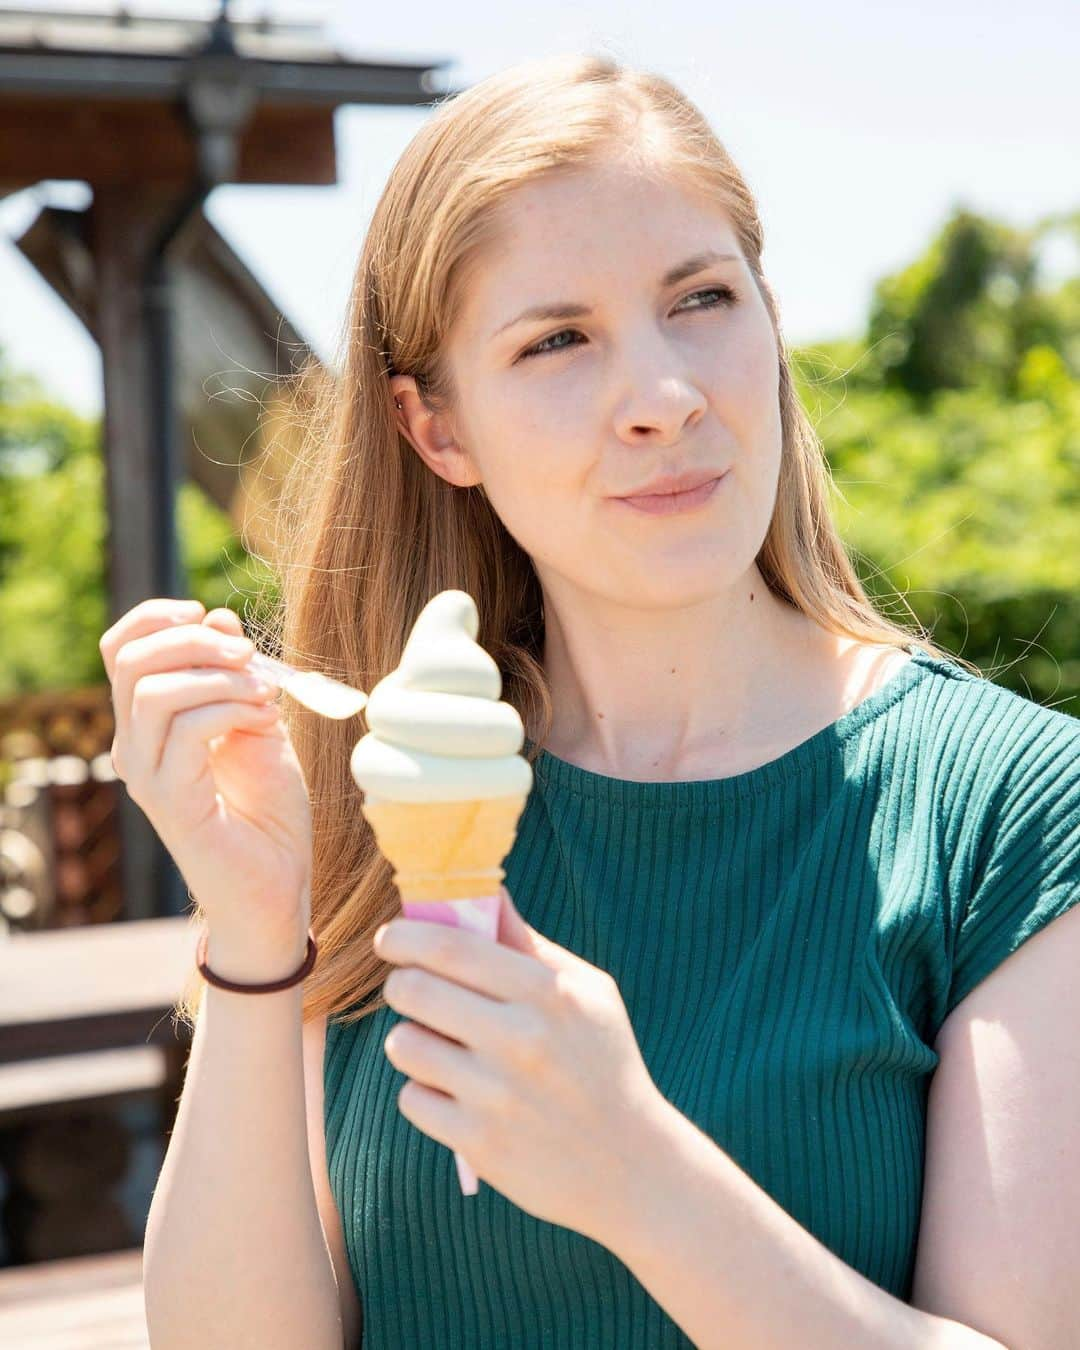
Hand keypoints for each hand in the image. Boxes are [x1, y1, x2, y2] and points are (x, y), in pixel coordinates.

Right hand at [99, 598, 312, 956]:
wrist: (277, 884)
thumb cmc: (269, 812)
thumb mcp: (259, 725)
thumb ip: (238, 677)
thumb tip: (221, 620)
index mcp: (149, 724)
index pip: (119, 649)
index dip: (158, 617)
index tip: (211, 618)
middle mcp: (134, 747)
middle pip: (130, 661)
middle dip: (196, 641)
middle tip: (250, 658)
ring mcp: (146, 774)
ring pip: (154, 691)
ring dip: (221, 678)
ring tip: (265, 696)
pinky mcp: (168, 800)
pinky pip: (186, 728)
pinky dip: (232, 708)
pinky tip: (266, 721)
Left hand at [374, 886, 666, 1240]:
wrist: (631, 1167)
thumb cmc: (605, 1063)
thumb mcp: (589, 993)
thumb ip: (530, 944)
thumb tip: (484, 892)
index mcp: (549, 993)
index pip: (452, 948)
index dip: (406, 936)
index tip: (390, 938)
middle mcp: (520, 1040)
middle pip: (413, 990)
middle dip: (401, 983)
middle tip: (412, 988)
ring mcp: (496, 1095)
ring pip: (404, 1044)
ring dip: (412, 1039)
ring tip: (441, 1045)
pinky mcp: (477, 1143)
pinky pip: (412, 1098)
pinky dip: (425, 1093)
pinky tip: (457, 1094)